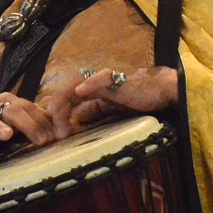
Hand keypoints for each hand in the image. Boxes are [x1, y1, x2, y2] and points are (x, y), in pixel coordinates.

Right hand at [0, 93, 55, 161]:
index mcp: (7, 102)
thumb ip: (36, 125)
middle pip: (12, 110)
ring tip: (8, 134)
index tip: (58, 136)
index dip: (45, 121)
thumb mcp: (15, 125)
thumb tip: (63, 130)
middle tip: (43, 140)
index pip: (30, 108)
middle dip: (29, 125)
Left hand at [45, 66, 178, 138]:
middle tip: (53, 130)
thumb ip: (95, 112)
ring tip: (55, 111)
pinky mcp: (117, 80)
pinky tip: (79, 92)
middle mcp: (93, 82)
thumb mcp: (110, 110)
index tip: (56, 133)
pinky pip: (101, 79)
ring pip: (77, 83)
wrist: (159, 92)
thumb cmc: (137, 100)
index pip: (67, 99)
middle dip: (56, 108)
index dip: (58, 114)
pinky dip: (89, 83)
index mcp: (91, 89)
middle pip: (66, 91)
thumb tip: (80, 119)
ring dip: (64, 97)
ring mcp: (104, 79)